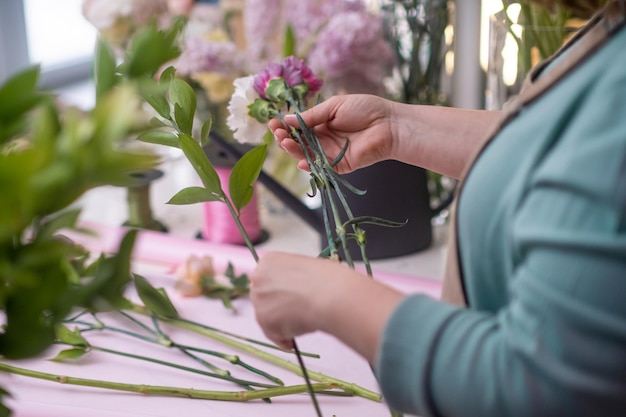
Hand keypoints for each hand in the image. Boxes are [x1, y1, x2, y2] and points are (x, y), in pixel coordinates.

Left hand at [249, 252, 341, 349]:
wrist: (331, 295)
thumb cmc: (327, 280)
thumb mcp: (307, 270)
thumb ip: (292, 280)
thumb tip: (293, 295)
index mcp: (269, 261)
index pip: (267, 279)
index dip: (279, 291)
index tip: (288, 300)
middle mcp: (258, 278)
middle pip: (263, 297)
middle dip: (276, 307)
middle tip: (294, 316)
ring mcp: (259, 299)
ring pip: (266, 317)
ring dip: (280, 324)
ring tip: (300, 326)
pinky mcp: (263, 320)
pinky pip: (272, 333)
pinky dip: (282, 338)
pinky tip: (294, 341)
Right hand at [268, 94, 394, 173]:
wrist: (389, 124)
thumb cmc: (366, 109)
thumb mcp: (335, 106)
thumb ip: (312, 115)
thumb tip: (288, 119)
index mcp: (322, 124)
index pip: (298, 128)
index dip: (285, 126)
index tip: (274, 122)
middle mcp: (324, 139)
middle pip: (299, 142)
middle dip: (285, 137)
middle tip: (277, 132)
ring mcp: (331, 153)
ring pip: (306, 155)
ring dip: (293, 150)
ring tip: (284, 141)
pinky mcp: (340, 165)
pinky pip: (321, 168)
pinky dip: (310, 166)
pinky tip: (301, 161)